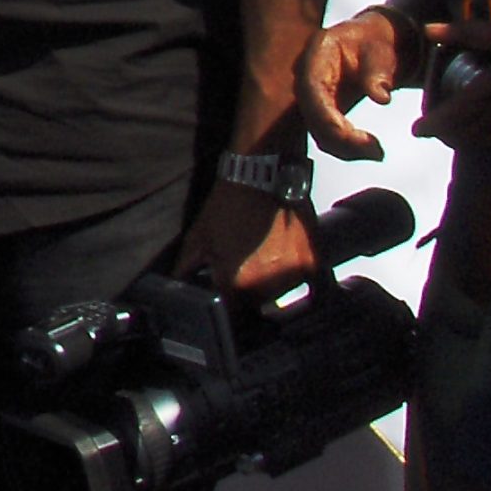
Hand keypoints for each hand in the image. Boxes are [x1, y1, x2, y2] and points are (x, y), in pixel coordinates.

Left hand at [172, 180, 317, 301]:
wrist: (263, 177)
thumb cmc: (227, 205)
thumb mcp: (198, 235)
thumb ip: (186, 267)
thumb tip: (177, 285)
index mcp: (236, 282)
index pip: (232, 313)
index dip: (227, 307)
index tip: (225, 298)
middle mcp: (266, 285)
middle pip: (256, 304)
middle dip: (247, 291)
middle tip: (243, 265)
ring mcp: (292, 275)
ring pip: (279, 292)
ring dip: (270, 281)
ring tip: (261, 253)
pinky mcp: (312, 263)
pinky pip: (302, 279)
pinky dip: (291, 271)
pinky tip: (280, 251)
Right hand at [297, 10, 408, 160]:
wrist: (373, 44)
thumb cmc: (374, 43)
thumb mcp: (380, 49)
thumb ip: (378, 71)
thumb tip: (381, 97)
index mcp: (317, 56)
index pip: (311, 89)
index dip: (325, 115)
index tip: (351, 135)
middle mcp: (307, 78)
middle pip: (312, 116)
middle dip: (340, 139)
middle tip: (375, 149)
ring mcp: (313, 97)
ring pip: (318, 131)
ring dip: (345, 148)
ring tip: (377, 152)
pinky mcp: (324, 111)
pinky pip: (328, 135)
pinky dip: (347, 147)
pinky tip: (371, 149)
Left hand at [413, 18, 490, 147]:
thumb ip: (466, 32)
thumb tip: (428, 29)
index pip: (459, 112)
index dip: (436, 124)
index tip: (417, 129)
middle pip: (468, 132)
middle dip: (446, 135)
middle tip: (429, 131)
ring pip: (485, 141)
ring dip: (463, 141)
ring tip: (448, 136)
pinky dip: (485, 142)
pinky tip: (479, 137)